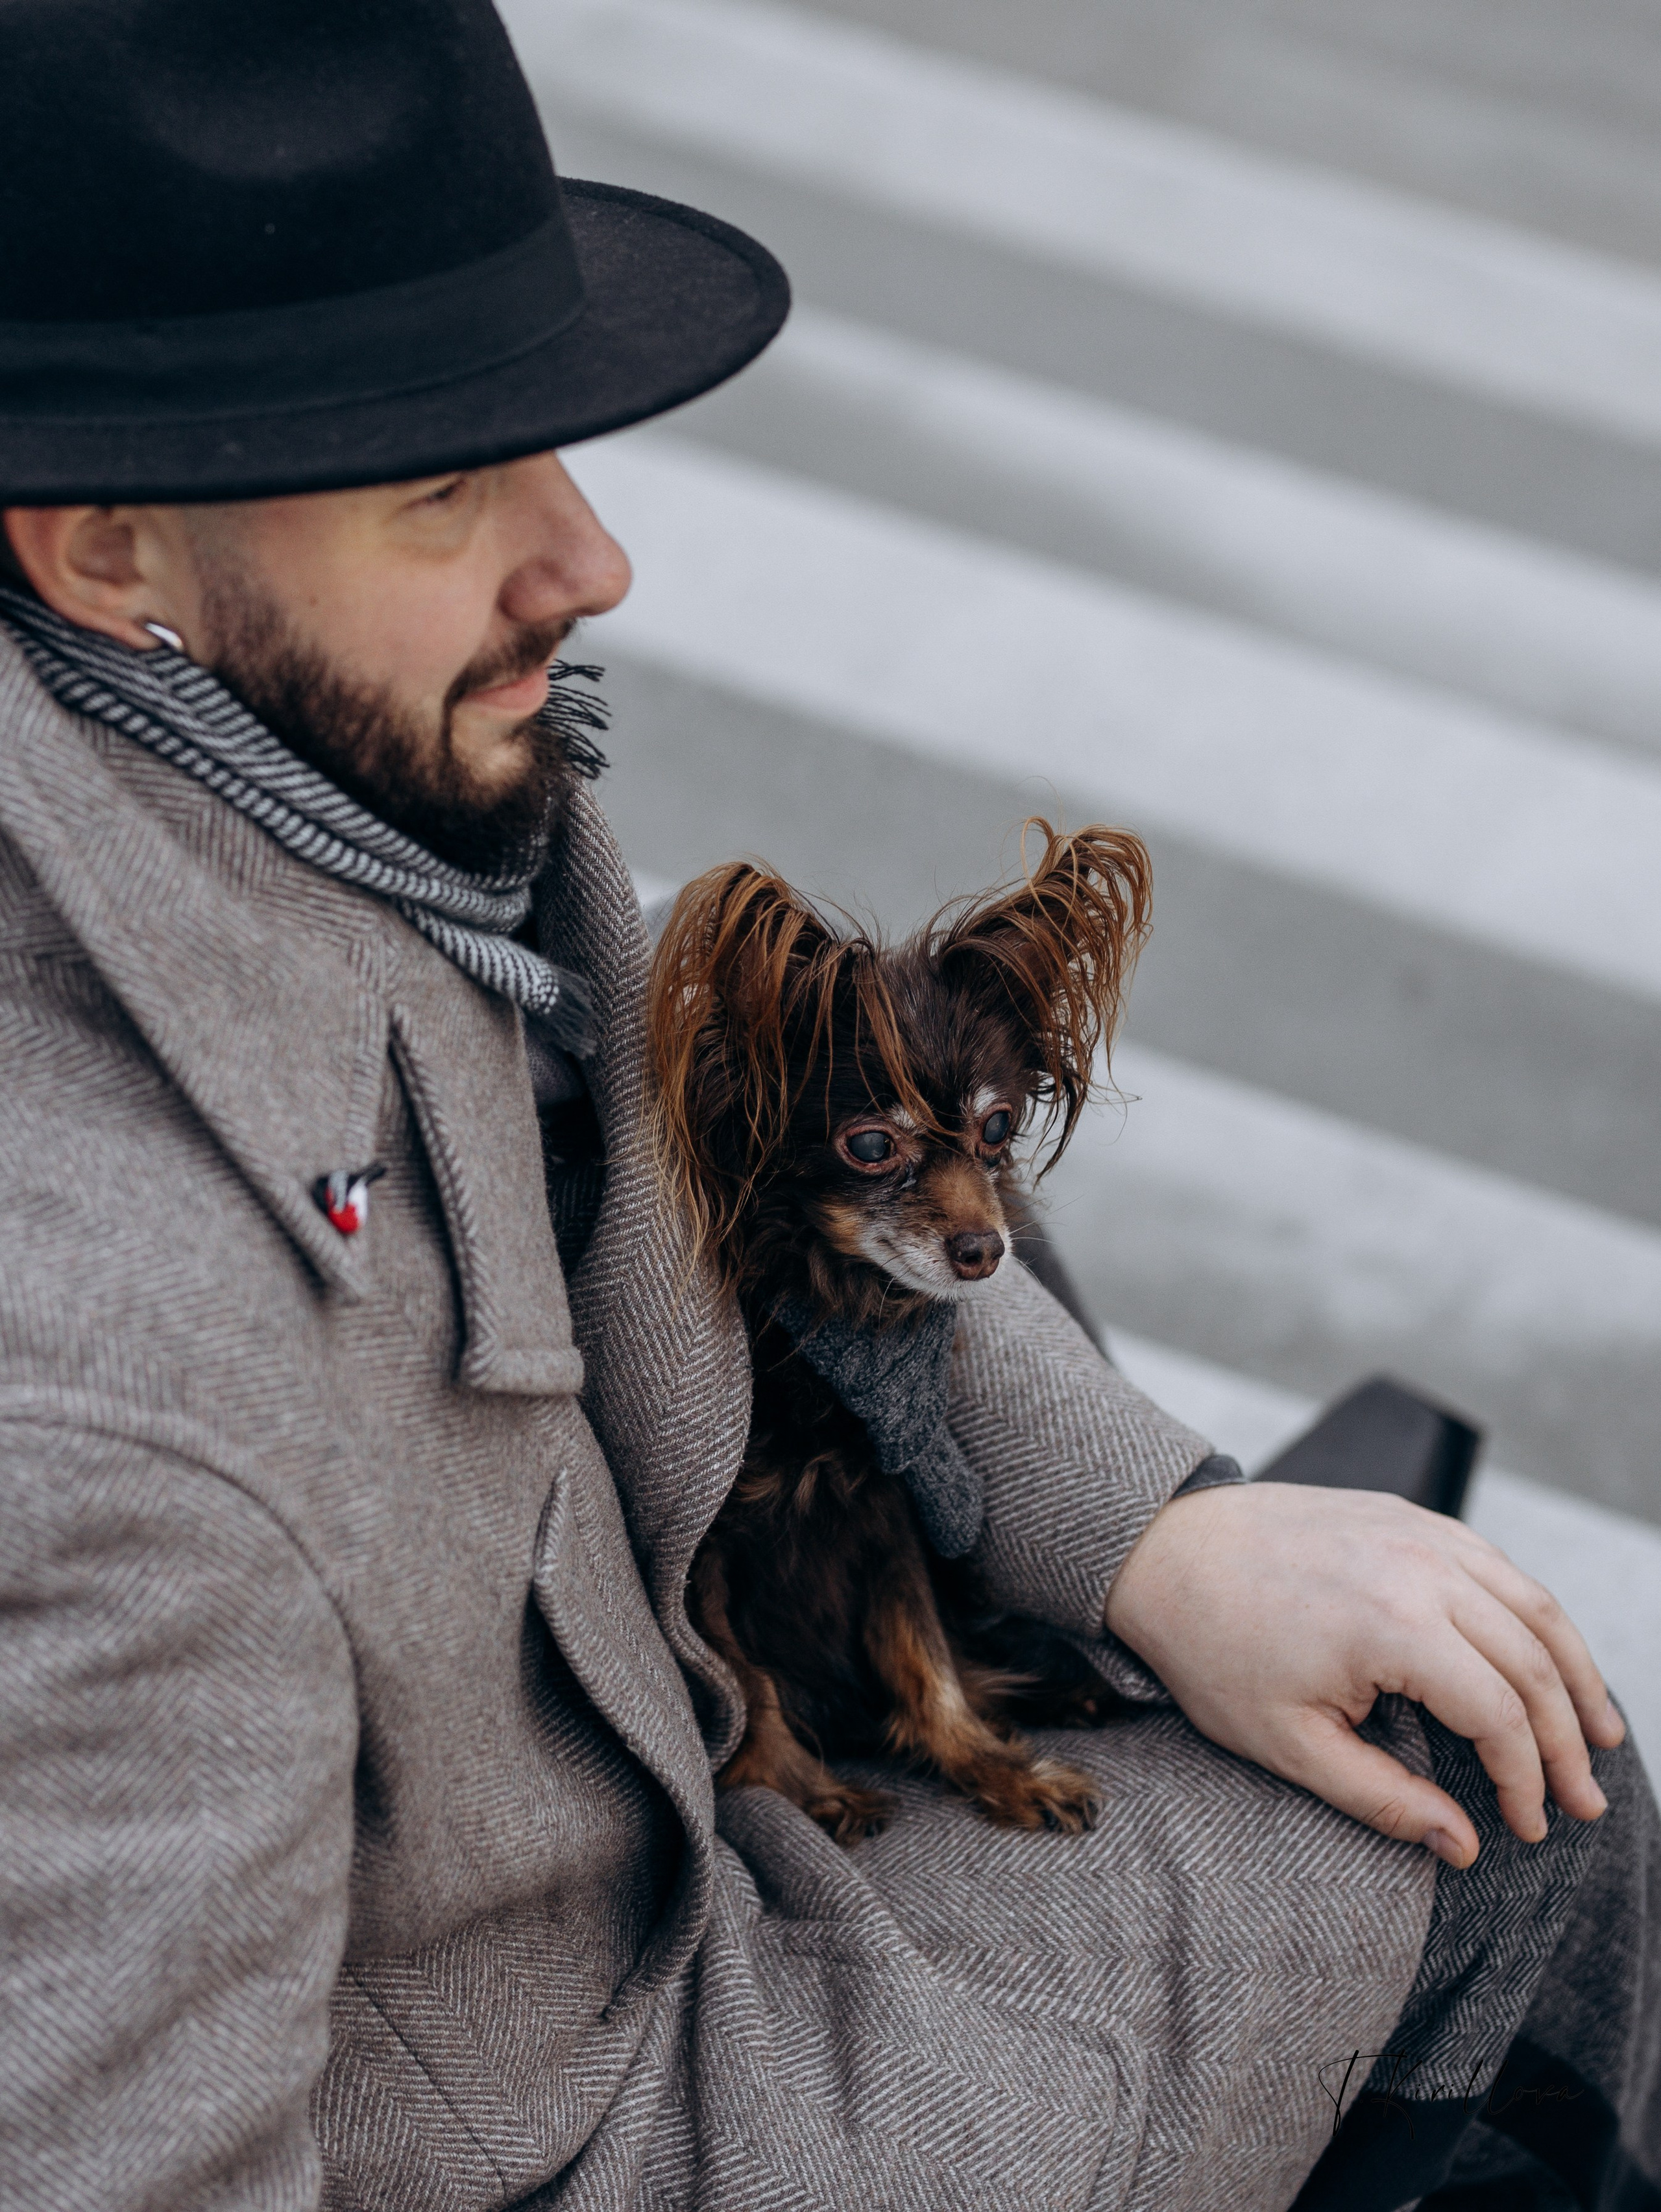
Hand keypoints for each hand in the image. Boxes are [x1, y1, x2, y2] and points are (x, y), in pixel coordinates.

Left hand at [1104, 1481, 1626, 1865]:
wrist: (1162, 1549)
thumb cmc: (1213, 1649)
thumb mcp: (1288, 1745)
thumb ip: (1384, 1800)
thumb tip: (1465, 1845)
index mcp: (1393, 1624)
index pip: (1500, 1715)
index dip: (1526, 1780)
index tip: (1527, 1829)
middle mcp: (1421, 1565)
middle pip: (1532, 1661)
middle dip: (1569, 1740)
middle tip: (1588, 1801)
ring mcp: (1419, 1529)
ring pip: (1533, 1603)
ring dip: (1575, 1672)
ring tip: (1601, 1735)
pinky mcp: (1407, 1513)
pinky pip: (1498, 1565)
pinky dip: (1536, 1617)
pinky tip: (1547, 1659)